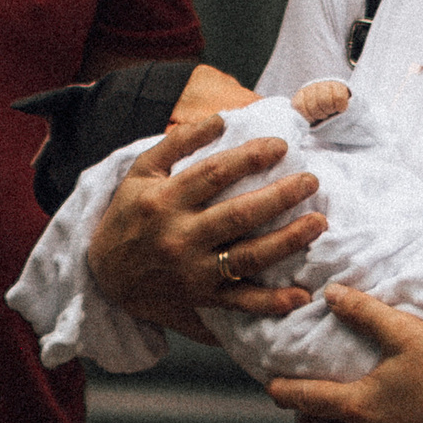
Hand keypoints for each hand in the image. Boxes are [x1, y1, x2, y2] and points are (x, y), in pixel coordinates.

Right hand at [87, 65, 325, 323]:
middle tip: (311, 181)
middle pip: (238, 215)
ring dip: (287, 241)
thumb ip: (178, 142)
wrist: (104, 276)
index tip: (282, 146)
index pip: (214, 173)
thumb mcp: (141, 172)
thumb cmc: (129, 215)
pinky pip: (241, 304)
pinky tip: (301, 295)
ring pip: (247, 257)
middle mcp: (179, 236)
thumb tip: (221, 118)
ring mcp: (193, 272)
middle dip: (280, 196)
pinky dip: (272, 303)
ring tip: (318, 223)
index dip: (251, 157)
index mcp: (164, 200)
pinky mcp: (202, 300)